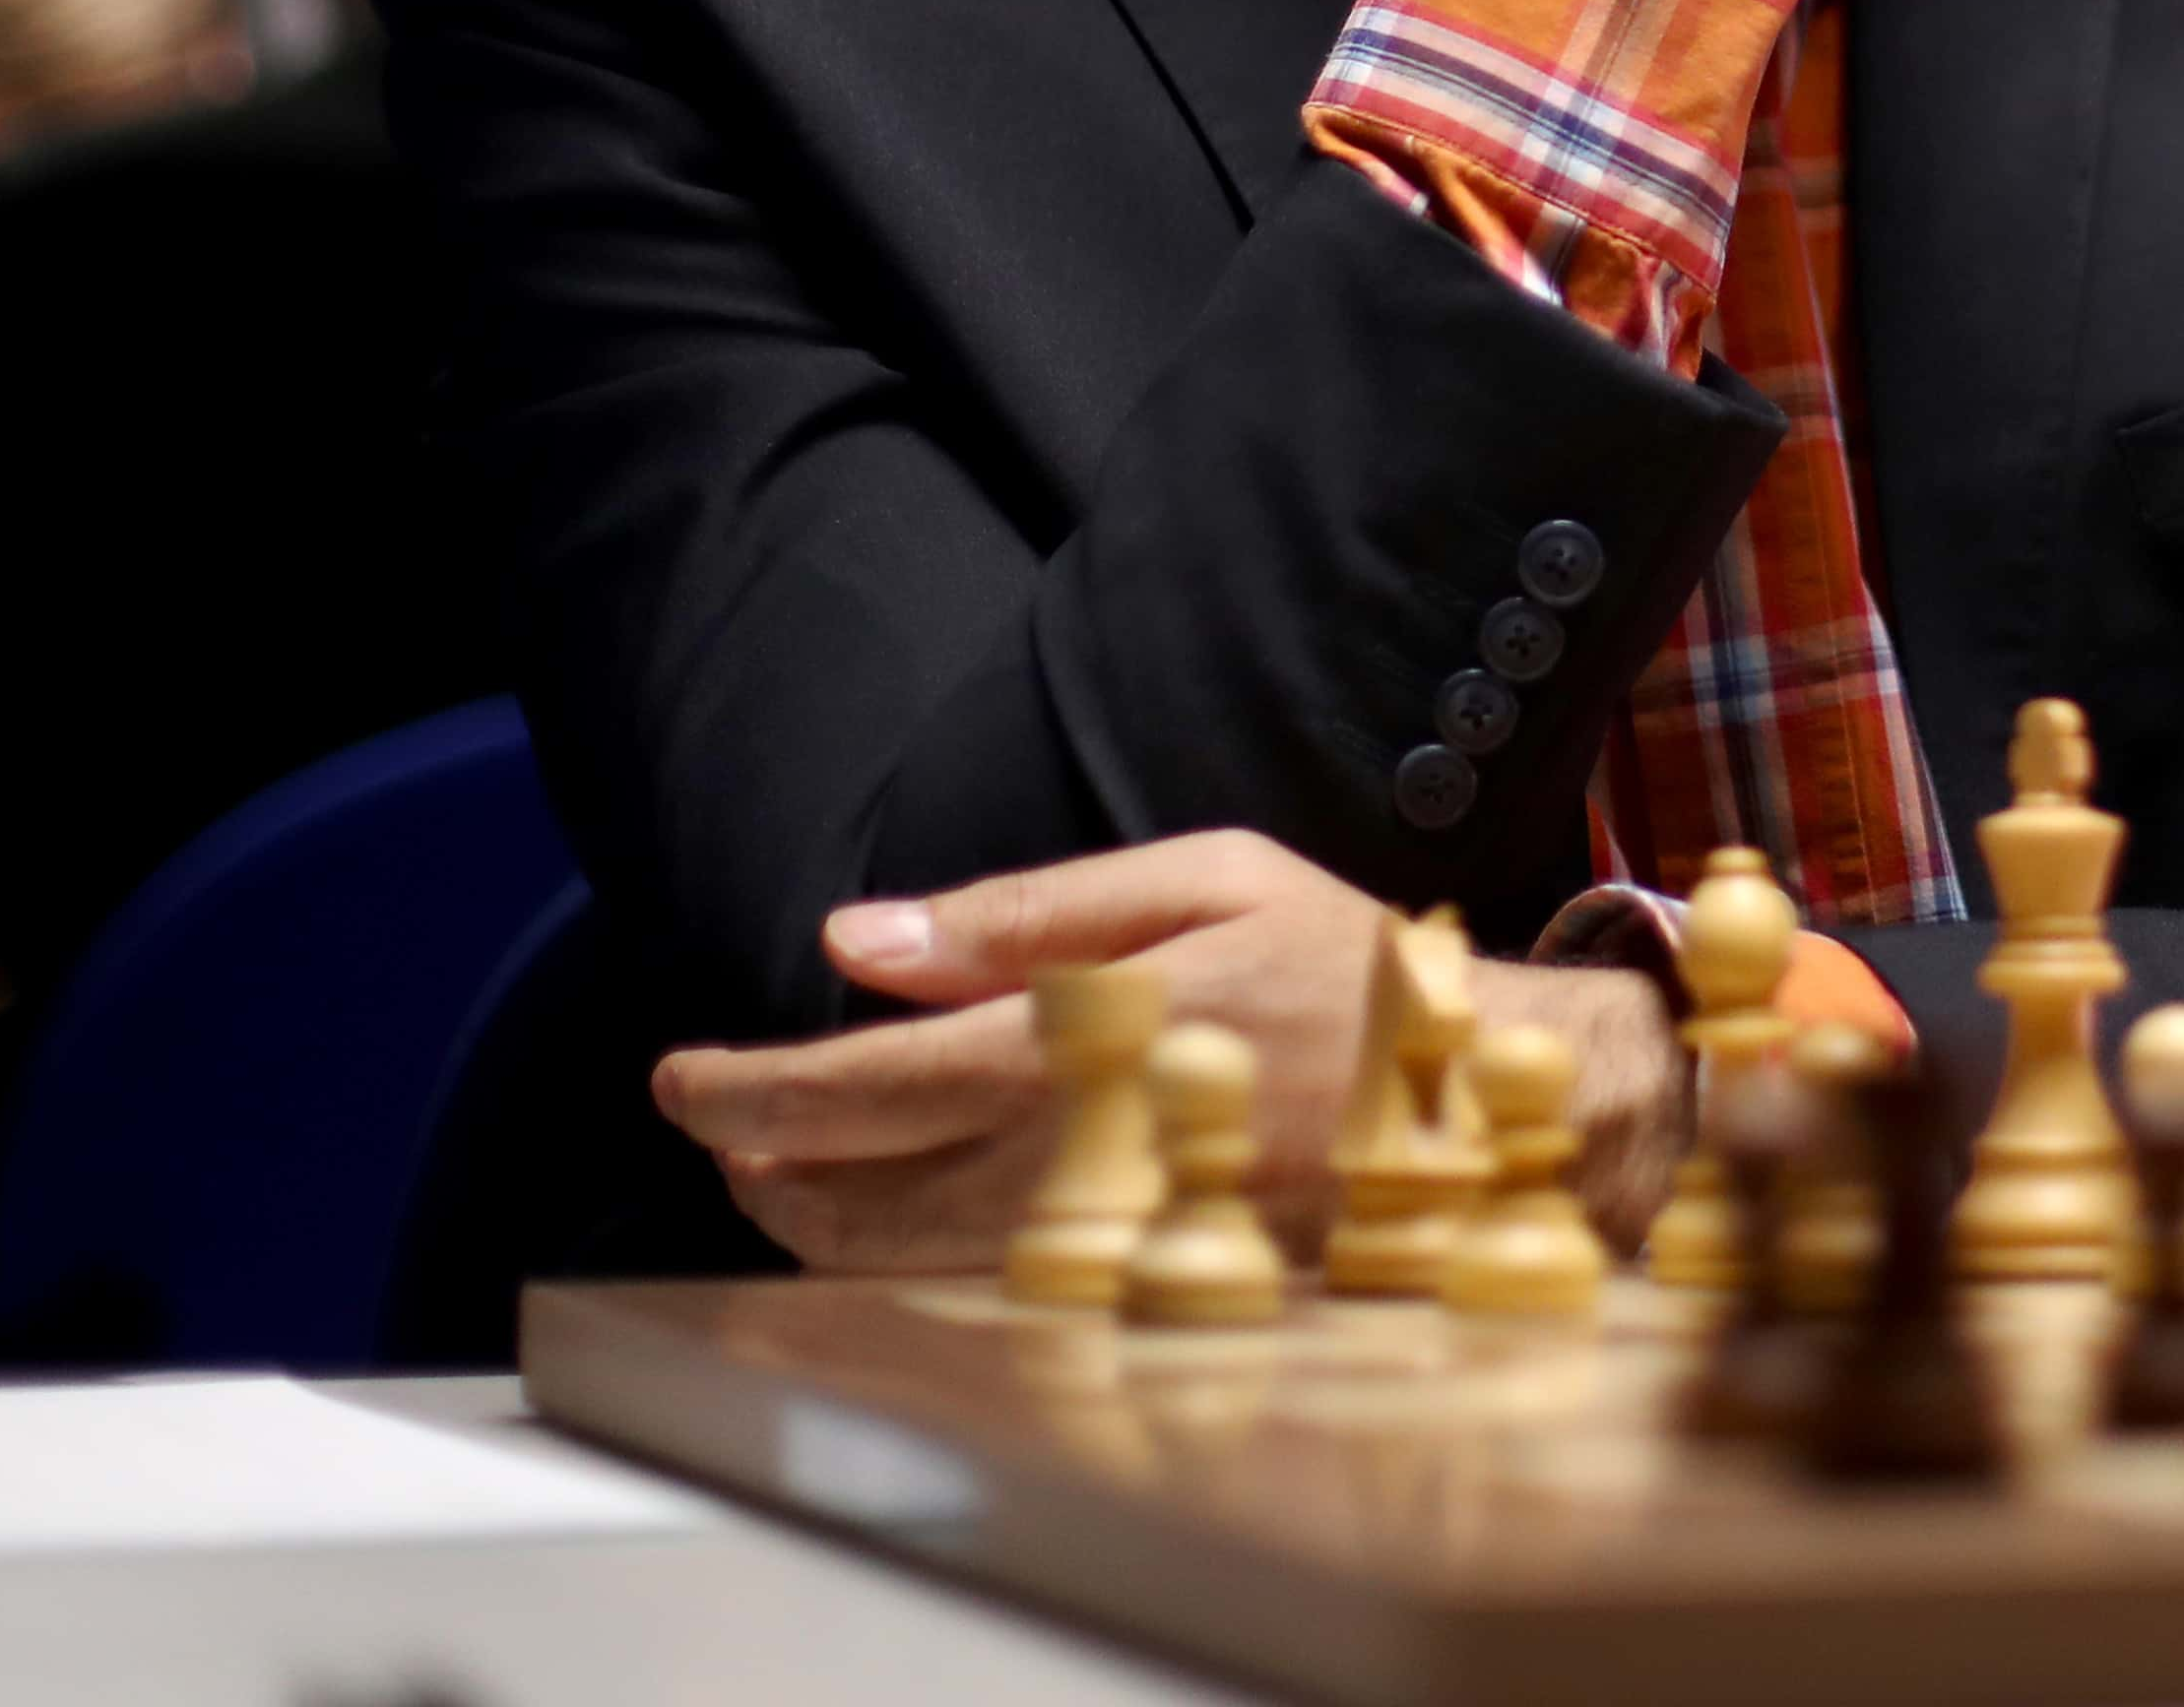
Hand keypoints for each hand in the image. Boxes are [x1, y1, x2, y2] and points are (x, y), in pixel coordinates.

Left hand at [645, 831, 1681, 1272]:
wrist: (1503, 1109)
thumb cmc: (1351, 976)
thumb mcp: (1207, 883)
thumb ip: (1026, 917)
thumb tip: (859, 941)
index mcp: (1085, 1041)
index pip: (862, 1086)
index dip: (747, 1090)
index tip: (681, 1078)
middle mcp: (1082, 1159)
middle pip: (855, 1199)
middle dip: (764, 1166)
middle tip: (726, 1121)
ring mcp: (1109, 1248)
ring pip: (904, 1264)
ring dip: (822, 1219)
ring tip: (789, 1169)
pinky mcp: (1140, 1300)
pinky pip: (986, 1295)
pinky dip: (914, 1260)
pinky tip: (908, 1211)